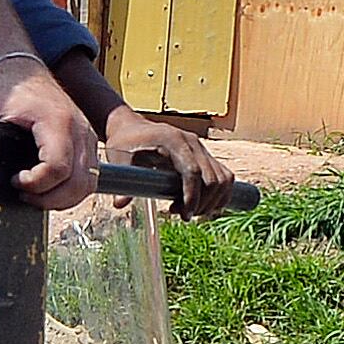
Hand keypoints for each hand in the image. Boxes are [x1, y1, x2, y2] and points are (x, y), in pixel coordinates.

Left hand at [0, 62, 97, 210]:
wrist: (21, 70)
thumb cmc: (5, 89)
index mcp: (56, 120)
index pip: (58, 168)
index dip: (36, 184)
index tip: (14, 181)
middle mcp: (79, 129)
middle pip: (78, 183)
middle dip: (49, 199)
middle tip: (23, 194)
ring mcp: (87, 136)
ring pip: (87, 184)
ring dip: (62, 198)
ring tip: (35, 194)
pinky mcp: (88, 142)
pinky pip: (89, 176)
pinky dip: (71, 189)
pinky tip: (47, 187)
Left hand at [106, 107, 235, 218]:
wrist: (132, 128)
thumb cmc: (124, 142)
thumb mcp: (118, 158)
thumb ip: (122, 179)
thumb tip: (119, 204)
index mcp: (174, 141)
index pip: (193, 171)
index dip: (192, 196)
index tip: (184, 215)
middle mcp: (193, 143)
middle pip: (213, 178)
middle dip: (202, 204)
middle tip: (182, 215)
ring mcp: (201, 149)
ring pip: (223, 179)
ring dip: (212, 202)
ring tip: (189, 211)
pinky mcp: (205, 156)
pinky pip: (224, 177)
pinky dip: (219, 195)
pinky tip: (200, 205)